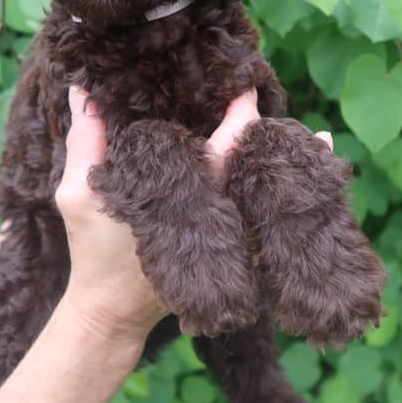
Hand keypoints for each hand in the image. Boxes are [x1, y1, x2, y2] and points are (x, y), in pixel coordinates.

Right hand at [55, 87, 333, 344]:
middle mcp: (216, 220)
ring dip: (294, 175)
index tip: (248, 88)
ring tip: (325, 142)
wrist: (111, 314)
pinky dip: (286, 204)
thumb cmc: (93, 253)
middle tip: (311, 123)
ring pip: (271, 203)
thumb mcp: (76, 194)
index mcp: (186, 199)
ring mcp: (227, 245)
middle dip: (282, 146)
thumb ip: (85, 142)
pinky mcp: (231, 259)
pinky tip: (304, 185)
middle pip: (261, 177)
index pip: (224, 151)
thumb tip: (83, 89)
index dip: (241, 118)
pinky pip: (267, 225)